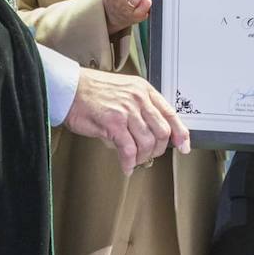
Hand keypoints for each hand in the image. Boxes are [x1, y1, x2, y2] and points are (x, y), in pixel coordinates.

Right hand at [63, 67, 190, 174]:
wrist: (68, 88)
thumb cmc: (92, 91)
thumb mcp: (123, 91)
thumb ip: (139, 108)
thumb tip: (151, 133)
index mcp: (143, 90)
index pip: (170, 113)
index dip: (180, 132)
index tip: (184, 145)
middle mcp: (138, 98)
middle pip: (162, 131)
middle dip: (158, 149)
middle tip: (149, 156)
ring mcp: (127, 110)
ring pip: (148, 142)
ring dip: (142, 157)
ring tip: (134, 160)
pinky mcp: (113, 122)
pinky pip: (129, 149)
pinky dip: (129, 162)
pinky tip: (126, 166)